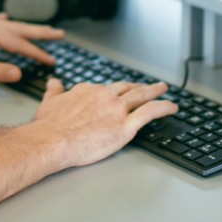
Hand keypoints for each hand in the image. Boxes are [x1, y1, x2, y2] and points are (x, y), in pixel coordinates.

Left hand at [0, 14, 63, 82]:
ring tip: (41, 29)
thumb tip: (17, 73)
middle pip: (17, 28)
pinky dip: (3, 22)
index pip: (17, 43)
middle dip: (39, 32)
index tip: (51, 60)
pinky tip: (6, 18)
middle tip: (59, 34)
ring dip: (25, 28)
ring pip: (7, 25)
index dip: (36, 53)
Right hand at [30, 79, 176, 169]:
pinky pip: (150, 112)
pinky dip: (164, 107)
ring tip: (163, 90)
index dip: (115, 91)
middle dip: (139, 87)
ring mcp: (116, 110)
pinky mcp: (125, 126)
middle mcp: (105, 96)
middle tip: (149, 86)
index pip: (106, 89)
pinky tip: (172, 107)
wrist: (51, 140)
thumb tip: (53, 82)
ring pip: (142, 96)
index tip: (119, 93)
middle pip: (127, 89)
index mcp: (88, 91)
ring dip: (155, 92)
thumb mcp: (49, 102)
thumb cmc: (48, 126)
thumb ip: (55, 91)